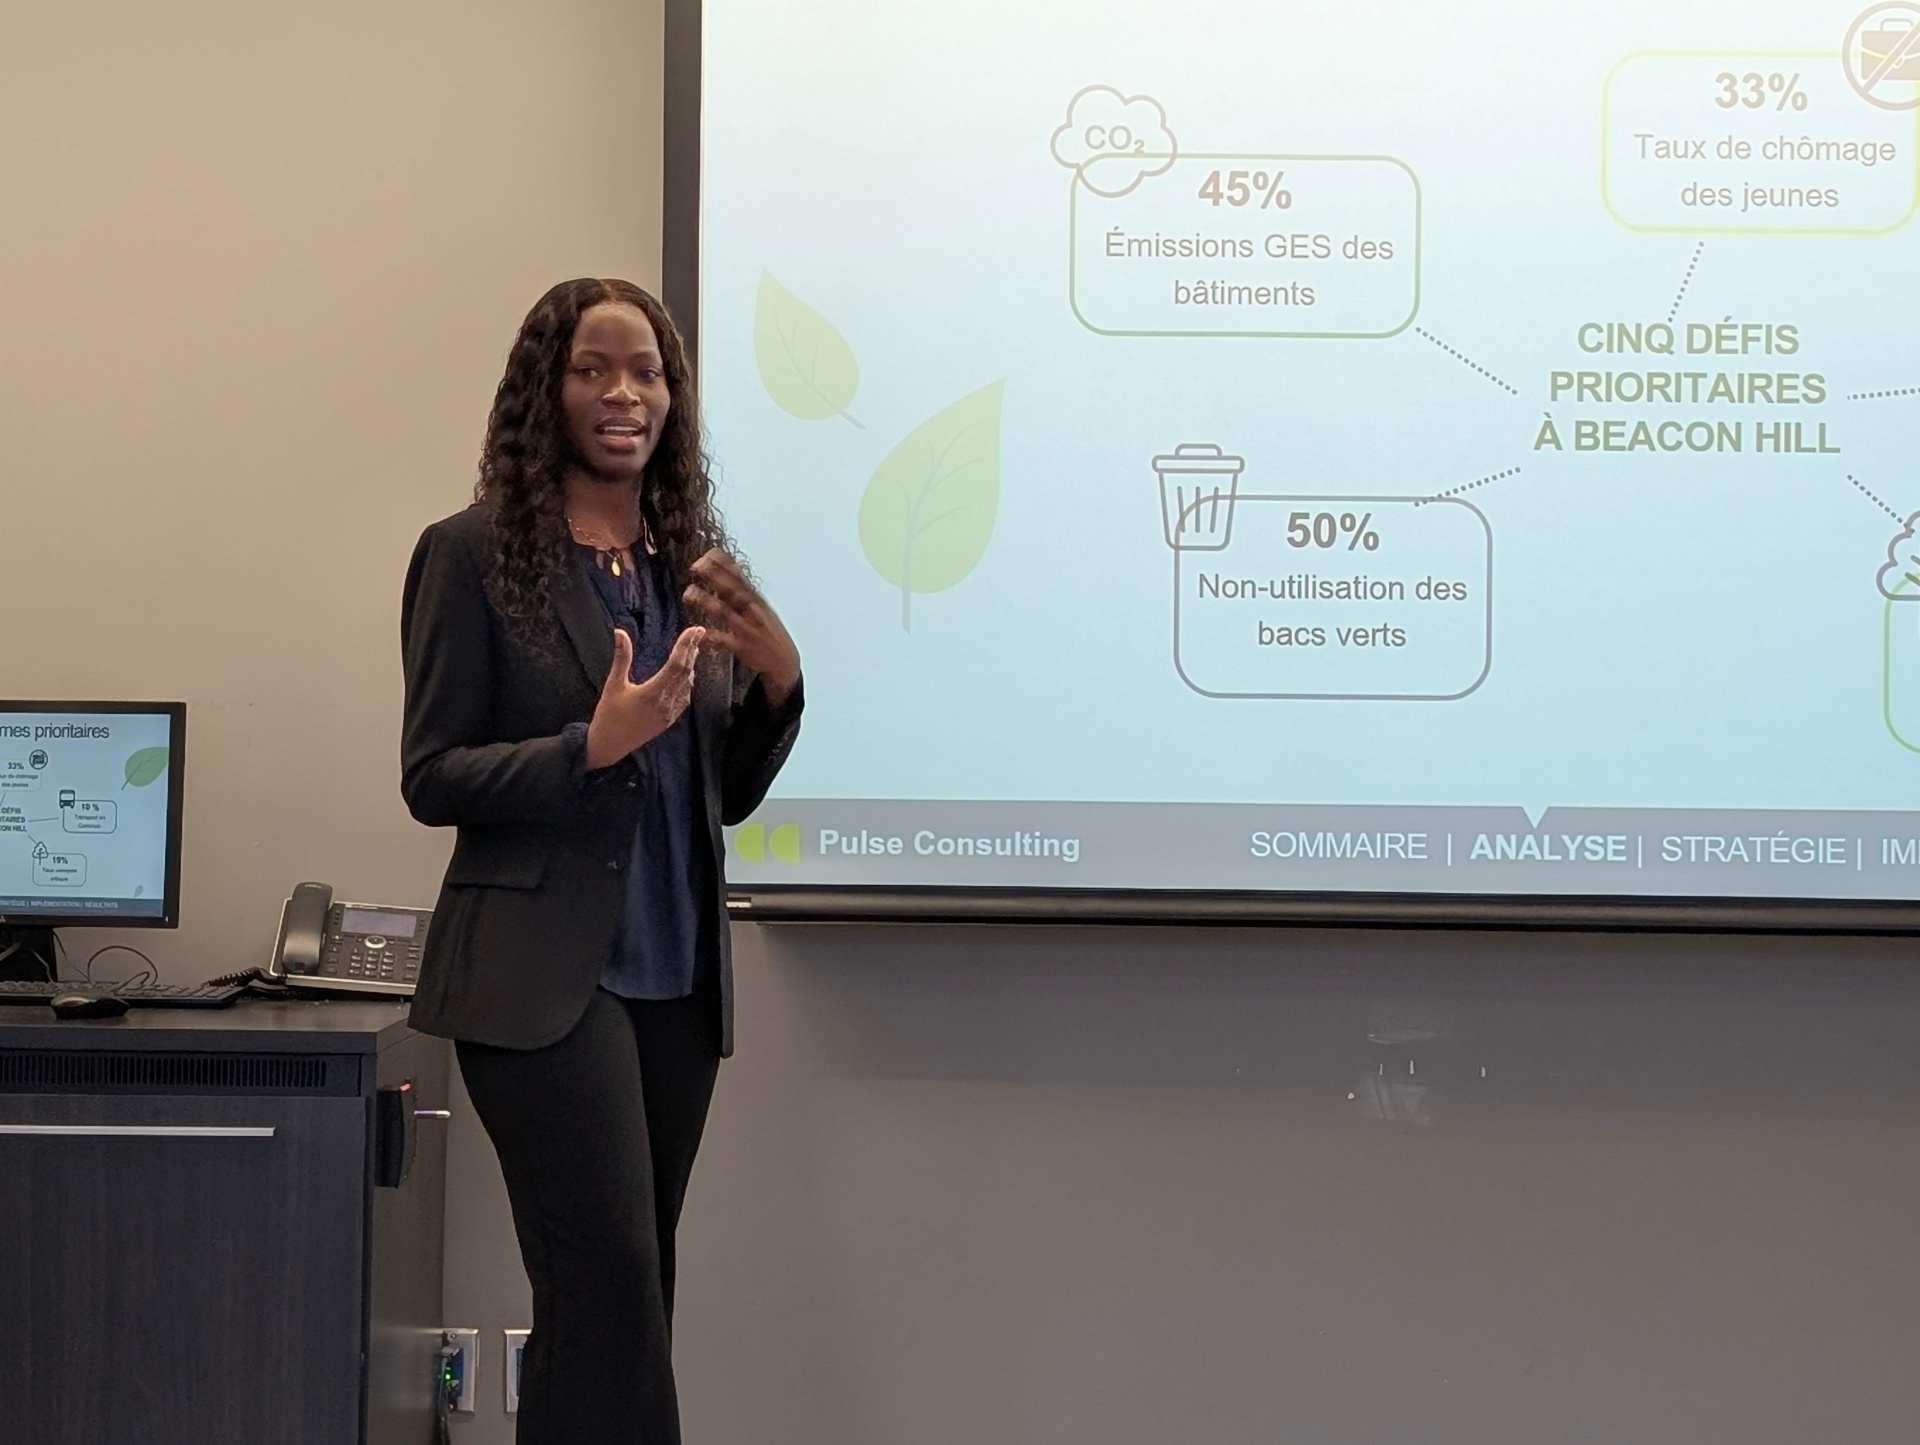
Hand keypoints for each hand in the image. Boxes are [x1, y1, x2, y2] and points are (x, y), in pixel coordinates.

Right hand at [584, 626, 704, 768]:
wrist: (610, 744)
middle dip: (692, 650)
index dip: (686, 645)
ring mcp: (669, 713)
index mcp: (652, 693)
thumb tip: (619, 632)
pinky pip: (684, 697)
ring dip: (691, 665)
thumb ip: (621, 658)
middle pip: (685, 672)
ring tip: (693, 648)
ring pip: (687, 685)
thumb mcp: (613, 684)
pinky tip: (686, 674)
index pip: (676, 665)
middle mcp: (665, 703)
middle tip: (698, 632)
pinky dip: (687, 682)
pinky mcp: (669, 720)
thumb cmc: (609, 714)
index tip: (694, 630)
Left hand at [683, 549, 800, 705]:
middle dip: (714, 577)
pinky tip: (700, 632)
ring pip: (725, 612)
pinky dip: (712, 636)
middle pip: (732, 589)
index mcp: (757, 599)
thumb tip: (727, 569)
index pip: (740, 576)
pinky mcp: (743, 647)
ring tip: (688, 594)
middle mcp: (753, 611)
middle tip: (695, 567)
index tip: (706, 556)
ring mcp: (748, 628)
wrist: (784, 661)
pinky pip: (725, 640)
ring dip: (706, 602)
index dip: (723, 565)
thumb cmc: (768, 631)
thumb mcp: (762, 607)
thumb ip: (744, 591)